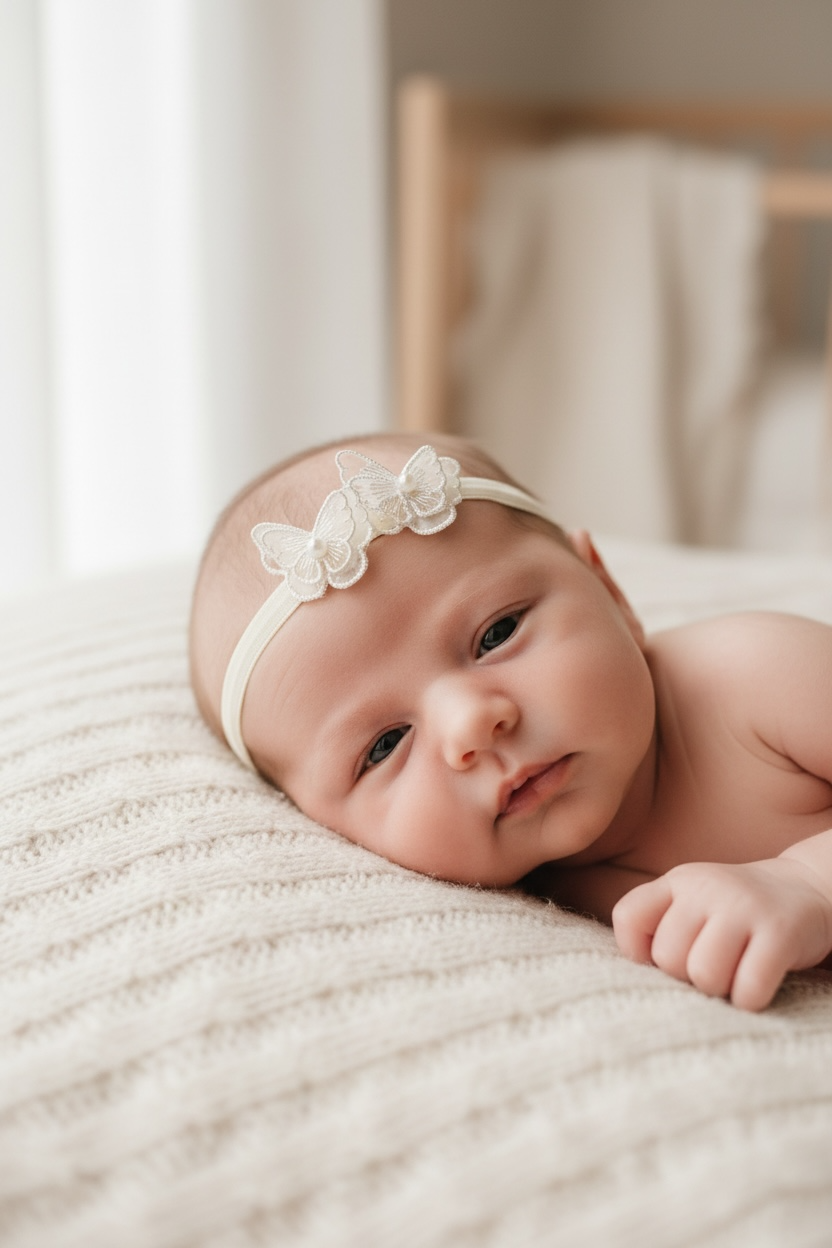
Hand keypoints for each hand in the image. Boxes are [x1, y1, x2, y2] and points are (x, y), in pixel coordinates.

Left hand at [611, 858, 831, 1010]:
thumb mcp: (694, 899)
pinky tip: (756, 987)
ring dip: (720, 989)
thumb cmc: (738, 909)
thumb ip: (661, 924)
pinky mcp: (779, 933)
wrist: (808, 887)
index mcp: (679, 881)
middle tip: (713, 966)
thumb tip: (633, 974)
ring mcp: (744, 907)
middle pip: (668, 957)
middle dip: (687, 976)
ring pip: (704, 975)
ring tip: (734, 974)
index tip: (660, 962)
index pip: (628, 916)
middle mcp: (707, 887)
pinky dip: (749, 1000)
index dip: (636, 951)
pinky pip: (748, 989)